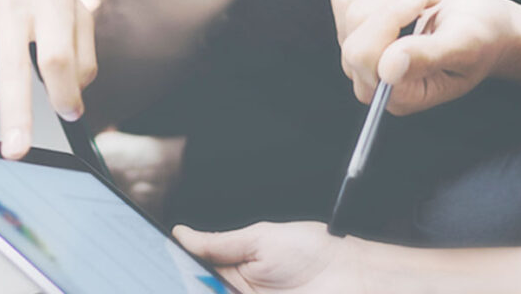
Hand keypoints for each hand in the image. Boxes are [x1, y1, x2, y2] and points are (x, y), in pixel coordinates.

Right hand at [0, 0, 96, 157]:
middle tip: (17, 150)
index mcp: (49, 3)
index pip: (58, 57)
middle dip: (16, 118)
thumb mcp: (70, 6)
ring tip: (4, 53)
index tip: (70, 113)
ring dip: (0, 88)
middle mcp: (11, 7)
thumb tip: (74, 99)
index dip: (64, 92)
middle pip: (14, 73)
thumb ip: (82, 52)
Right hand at [174, 223, 392, 293]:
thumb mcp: (261, 240)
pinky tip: (220, 293)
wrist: (354, 279)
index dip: (178, 274)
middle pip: (201, 290)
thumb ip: (219, 242)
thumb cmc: (315, 252)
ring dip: (205, 292)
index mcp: (232, 268)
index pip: (192, 274)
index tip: (166, 273)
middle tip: (193, 283)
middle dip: (190, 286)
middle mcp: (237, 292)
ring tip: (214, 288)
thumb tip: (182, 234)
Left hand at [329, 0, 520, 115]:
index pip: (362, 54)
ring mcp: (356, 46)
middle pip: (353, 20)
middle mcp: (368, 75)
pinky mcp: (350, 18)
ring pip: (347, 0)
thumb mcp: (465, 45)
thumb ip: (428, 57)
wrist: (479, 21)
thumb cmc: (481, 37)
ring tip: (420, 1)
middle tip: (428, 0)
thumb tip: (388, 68)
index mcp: (395, 94)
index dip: (390, 18)